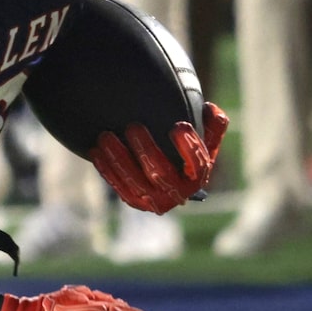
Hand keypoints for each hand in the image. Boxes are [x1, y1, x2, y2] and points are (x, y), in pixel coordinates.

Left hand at [92, 103, 228, 212]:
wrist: (168, 173)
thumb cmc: (186, 150)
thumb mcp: (205, 138)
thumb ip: (214, 124)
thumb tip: (211, 109)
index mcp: (197, 177)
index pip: (197, 164)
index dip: (189, 147)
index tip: (178, 126)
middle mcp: (177, 194)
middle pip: (161, 174)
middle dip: (147, 149)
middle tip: (134, 126)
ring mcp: (153, 200)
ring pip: (135, 182)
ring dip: (119, 158)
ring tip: (106, 136)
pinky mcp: (134, 201)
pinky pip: (118, 186)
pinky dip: (107, 169)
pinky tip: (96, 150)